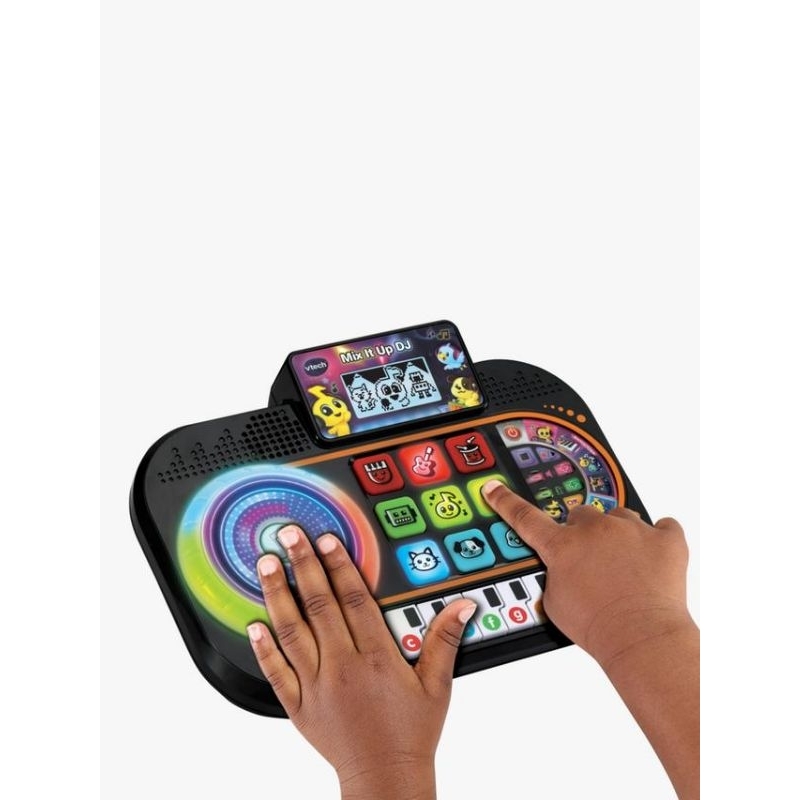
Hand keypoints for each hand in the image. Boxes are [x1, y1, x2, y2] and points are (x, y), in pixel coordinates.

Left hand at [246, 525, 475, 799]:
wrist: (386, 778)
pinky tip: (255, 624)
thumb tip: (463, 606)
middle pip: (319, 606)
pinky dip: (264, 648)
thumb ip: (445, 640)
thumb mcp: (437, 685)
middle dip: (303, 565)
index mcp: (376, 657)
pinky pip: (277, 674)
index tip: (327, 539)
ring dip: (278, 596)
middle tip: (289, 535)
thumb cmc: (412, 733)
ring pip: (292, 632)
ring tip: (265, 565)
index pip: (354, 600)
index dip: (339, 565)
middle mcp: (343, 667)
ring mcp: (317, 687)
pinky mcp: (299, 707)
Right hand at [480, 480, 692, 667]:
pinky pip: (663, 527)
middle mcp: (594, 529)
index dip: (505, 501)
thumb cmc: (597, 626)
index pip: (524, 518)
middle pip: (581, 515)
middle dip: (584, 533)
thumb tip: (560, 570)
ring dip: (619, 535)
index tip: (494, 488)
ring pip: (620, 517)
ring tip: (625, 567)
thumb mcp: (554, 605)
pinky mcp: (665, 539)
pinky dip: (659, 540)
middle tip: (592, 561)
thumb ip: (552, 577)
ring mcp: (631, 530)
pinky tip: (654, 560)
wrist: (640, 637)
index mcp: (561, 546)